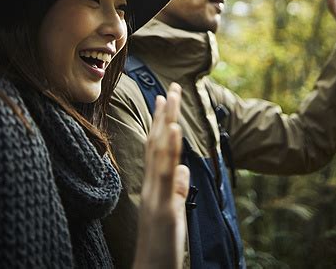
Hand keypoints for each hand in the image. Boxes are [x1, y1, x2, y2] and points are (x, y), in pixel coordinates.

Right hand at [133, 83, 188, 268]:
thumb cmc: (162, 247)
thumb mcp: (173, 213)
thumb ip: (177, 190)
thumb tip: (184, 169)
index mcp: (154, 187)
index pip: (156, 148)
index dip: (160, 122)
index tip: (165, 99)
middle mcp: (151, 186)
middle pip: (157, 142)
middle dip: (165, 114)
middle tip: (172, 87)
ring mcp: (155, 195)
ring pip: (160, 152)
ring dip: (166, 123)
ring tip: (172, 98)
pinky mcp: (162, 208)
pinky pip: (166, 174)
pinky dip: (170, 149)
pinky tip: (174, 130)